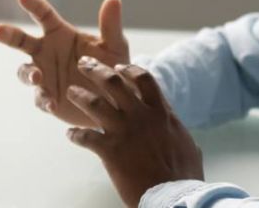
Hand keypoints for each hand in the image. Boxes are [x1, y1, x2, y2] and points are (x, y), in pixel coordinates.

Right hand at [0, 0, 129, 126]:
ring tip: (37, 77)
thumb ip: (110, 26)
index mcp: (60, 34)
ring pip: (25, 71)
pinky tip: (51, 102)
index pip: (44, 16)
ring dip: (28, 73)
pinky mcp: (47, 97)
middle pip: (21, 41)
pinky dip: (43, 99)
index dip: (33, 5)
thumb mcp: (114, 47)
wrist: (114, 102)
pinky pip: (40, 97)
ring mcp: (44, 75)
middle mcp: (46, 52)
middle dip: (8, 35)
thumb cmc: (111, 67)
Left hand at [66, 59, 202, 206]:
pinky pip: (85, 137)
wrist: (175, 197)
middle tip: (84, 63)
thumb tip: (180, 134)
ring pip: (94, 103)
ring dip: (79, 96)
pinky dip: (75, 135)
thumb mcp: (187, 146)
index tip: (117, 67)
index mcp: (161, 113)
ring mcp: (124, 131)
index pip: (144, 79)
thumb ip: (177, 133)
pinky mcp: (110, 150)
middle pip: (113, 82)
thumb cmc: (184, 177)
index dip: (128, 70)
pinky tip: (70, 135)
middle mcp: (141, 116)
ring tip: (71, 92)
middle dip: (96, 70)